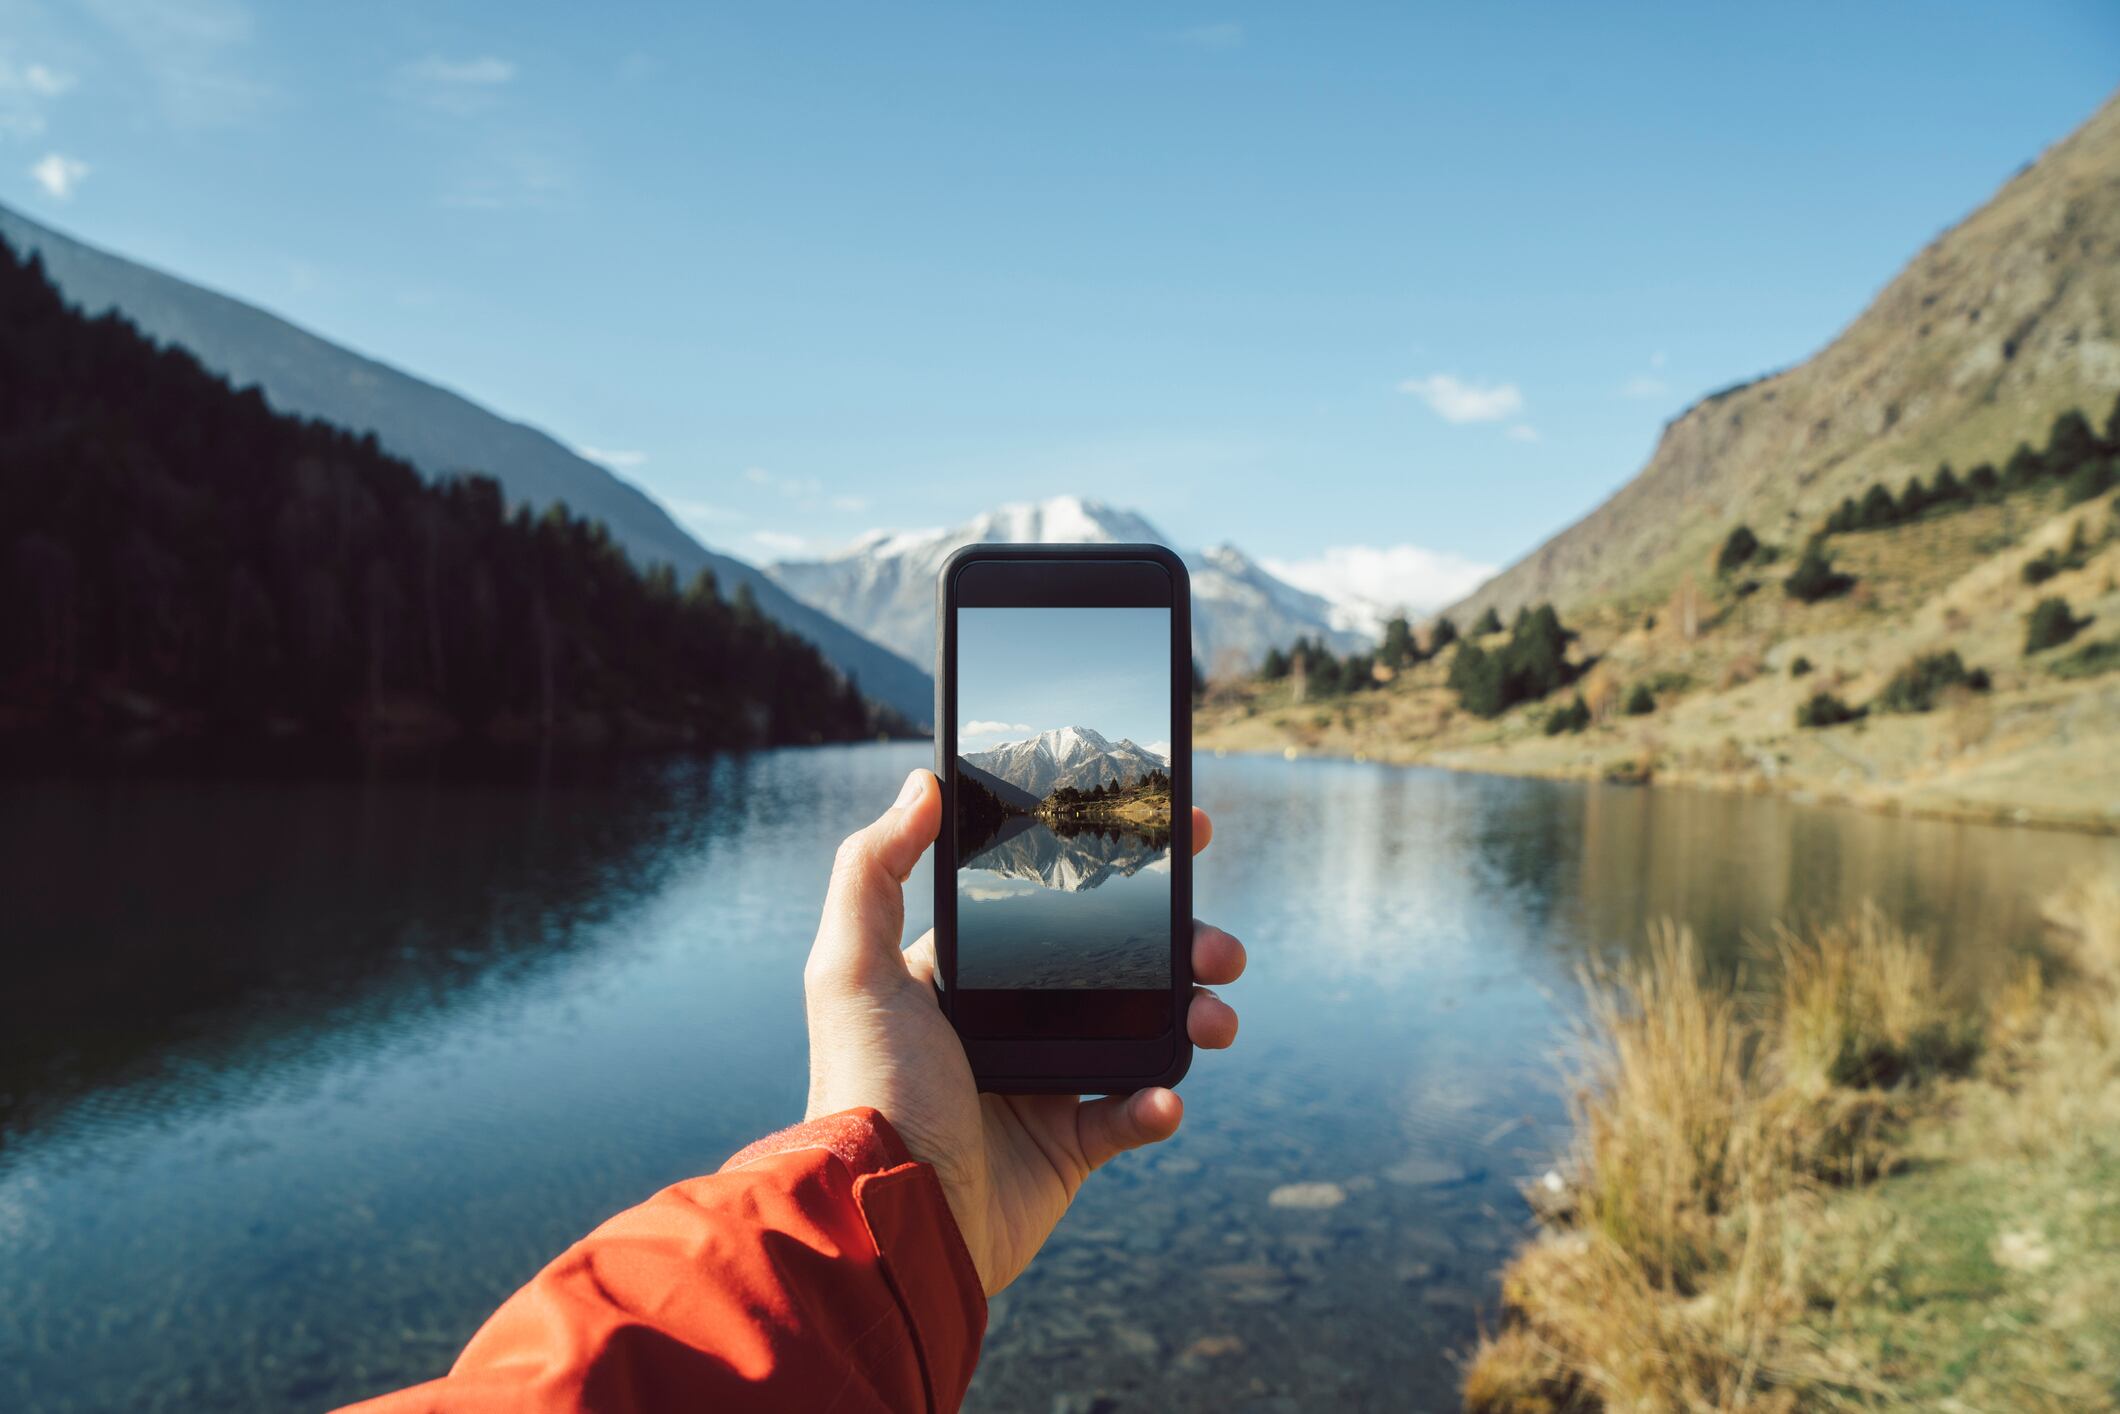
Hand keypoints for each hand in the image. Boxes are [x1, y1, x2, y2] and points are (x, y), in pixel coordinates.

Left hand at [803, 768, 1243, 1295]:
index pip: (1052, 906)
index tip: (1177, 839)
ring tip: (1216, 1018)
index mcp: (966, 977)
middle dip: (1181, 948)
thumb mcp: (850, 968)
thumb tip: (923, 783)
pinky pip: (1131, 1116)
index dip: (1115, 871)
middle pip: (1115, 966)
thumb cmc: (866, 1089)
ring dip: (1191, 1017)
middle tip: (1221, 947)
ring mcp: (1040, 1085)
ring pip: (1140, 1034)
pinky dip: (1157, 1104)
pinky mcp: (1065, 1150)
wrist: (887, 1219)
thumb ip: (875, 869)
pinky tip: (1162, 1098)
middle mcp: (1007, 1024)